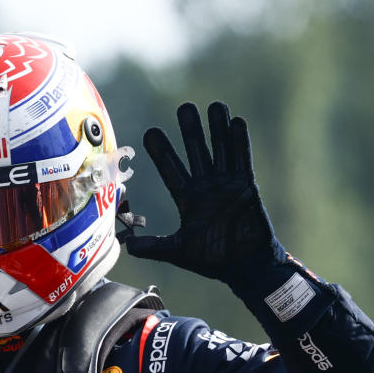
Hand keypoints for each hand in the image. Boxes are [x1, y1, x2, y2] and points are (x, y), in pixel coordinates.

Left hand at [125, 101, 281, 282]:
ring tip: (214, 105)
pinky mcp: (246, 187)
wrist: (245, 267)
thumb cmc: (213, 260)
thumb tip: (127, 246)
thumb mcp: (178, 252)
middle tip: (185, 108)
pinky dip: (240, 143)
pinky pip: (242, 160)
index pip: (171, 169)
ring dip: (217, 129)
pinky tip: (236, 122)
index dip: (162, 152)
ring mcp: (227, 185)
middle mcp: (206, 187)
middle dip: (191, 131)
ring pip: (221, 150)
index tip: (151, 132)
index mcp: (187, 199)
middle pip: (196, 152)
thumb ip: (154, 246)